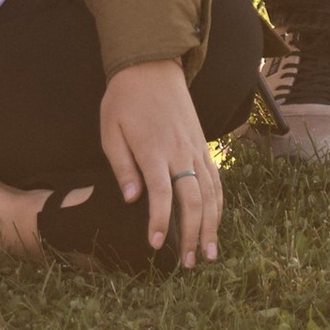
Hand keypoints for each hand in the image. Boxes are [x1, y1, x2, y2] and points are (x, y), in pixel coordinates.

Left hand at [94, 60, 219, 265]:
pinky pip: (215, 179)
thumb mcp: (111, 129)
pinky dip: (219, 204)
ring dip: (212, 225)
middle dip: (193, 234)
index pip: (161, 193)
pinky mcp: (203, 145)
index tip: (157, 245)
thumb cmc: (125, 100)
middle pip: (193, 198)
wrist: (152, 66)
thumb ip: (122, 166)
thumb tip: (131, 200)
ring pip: (210, 193)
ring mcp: (195, 148)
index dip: (161, 221)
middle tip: (189, 263)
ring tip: (209, 254)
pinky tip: (216, 223)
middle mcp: (179, 150)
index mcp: (154, 148)